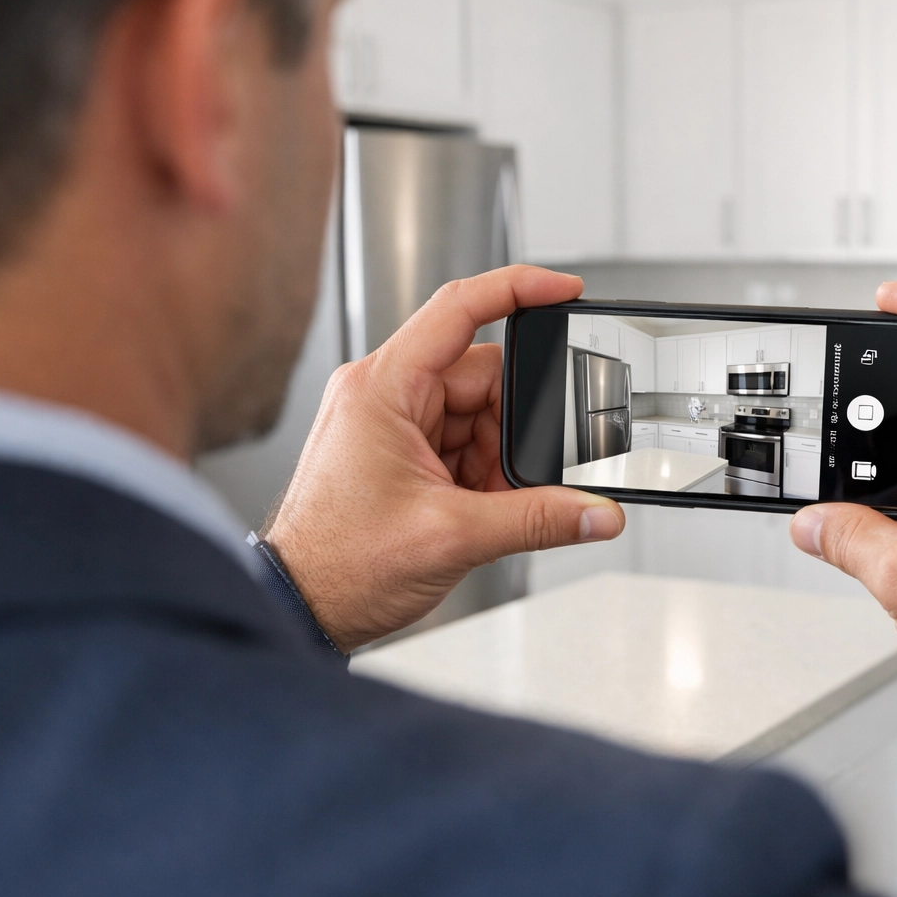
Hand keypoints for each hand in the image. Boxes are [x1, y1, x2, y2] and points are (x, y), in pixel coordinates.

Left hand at [264, 266, 623, 652]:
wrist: (300, 608)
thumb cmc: (338, 565)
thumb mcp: (455, 538)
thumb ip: (539, 520)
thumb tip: (596, 512)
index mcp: (383, 388)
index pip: (459, 309)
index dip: (519, 288)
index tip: (565, 290)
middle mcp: (385, 396)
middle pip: (482, 377)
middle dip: (514, 427)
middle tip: (517, 475)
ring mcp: (392, 424)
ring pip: (478, 415)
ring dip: (497, 459)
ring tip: (486, 505)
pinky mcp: (401, 452)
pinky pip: (464, 444)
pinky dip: (484, 476)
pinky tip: (478, 509)